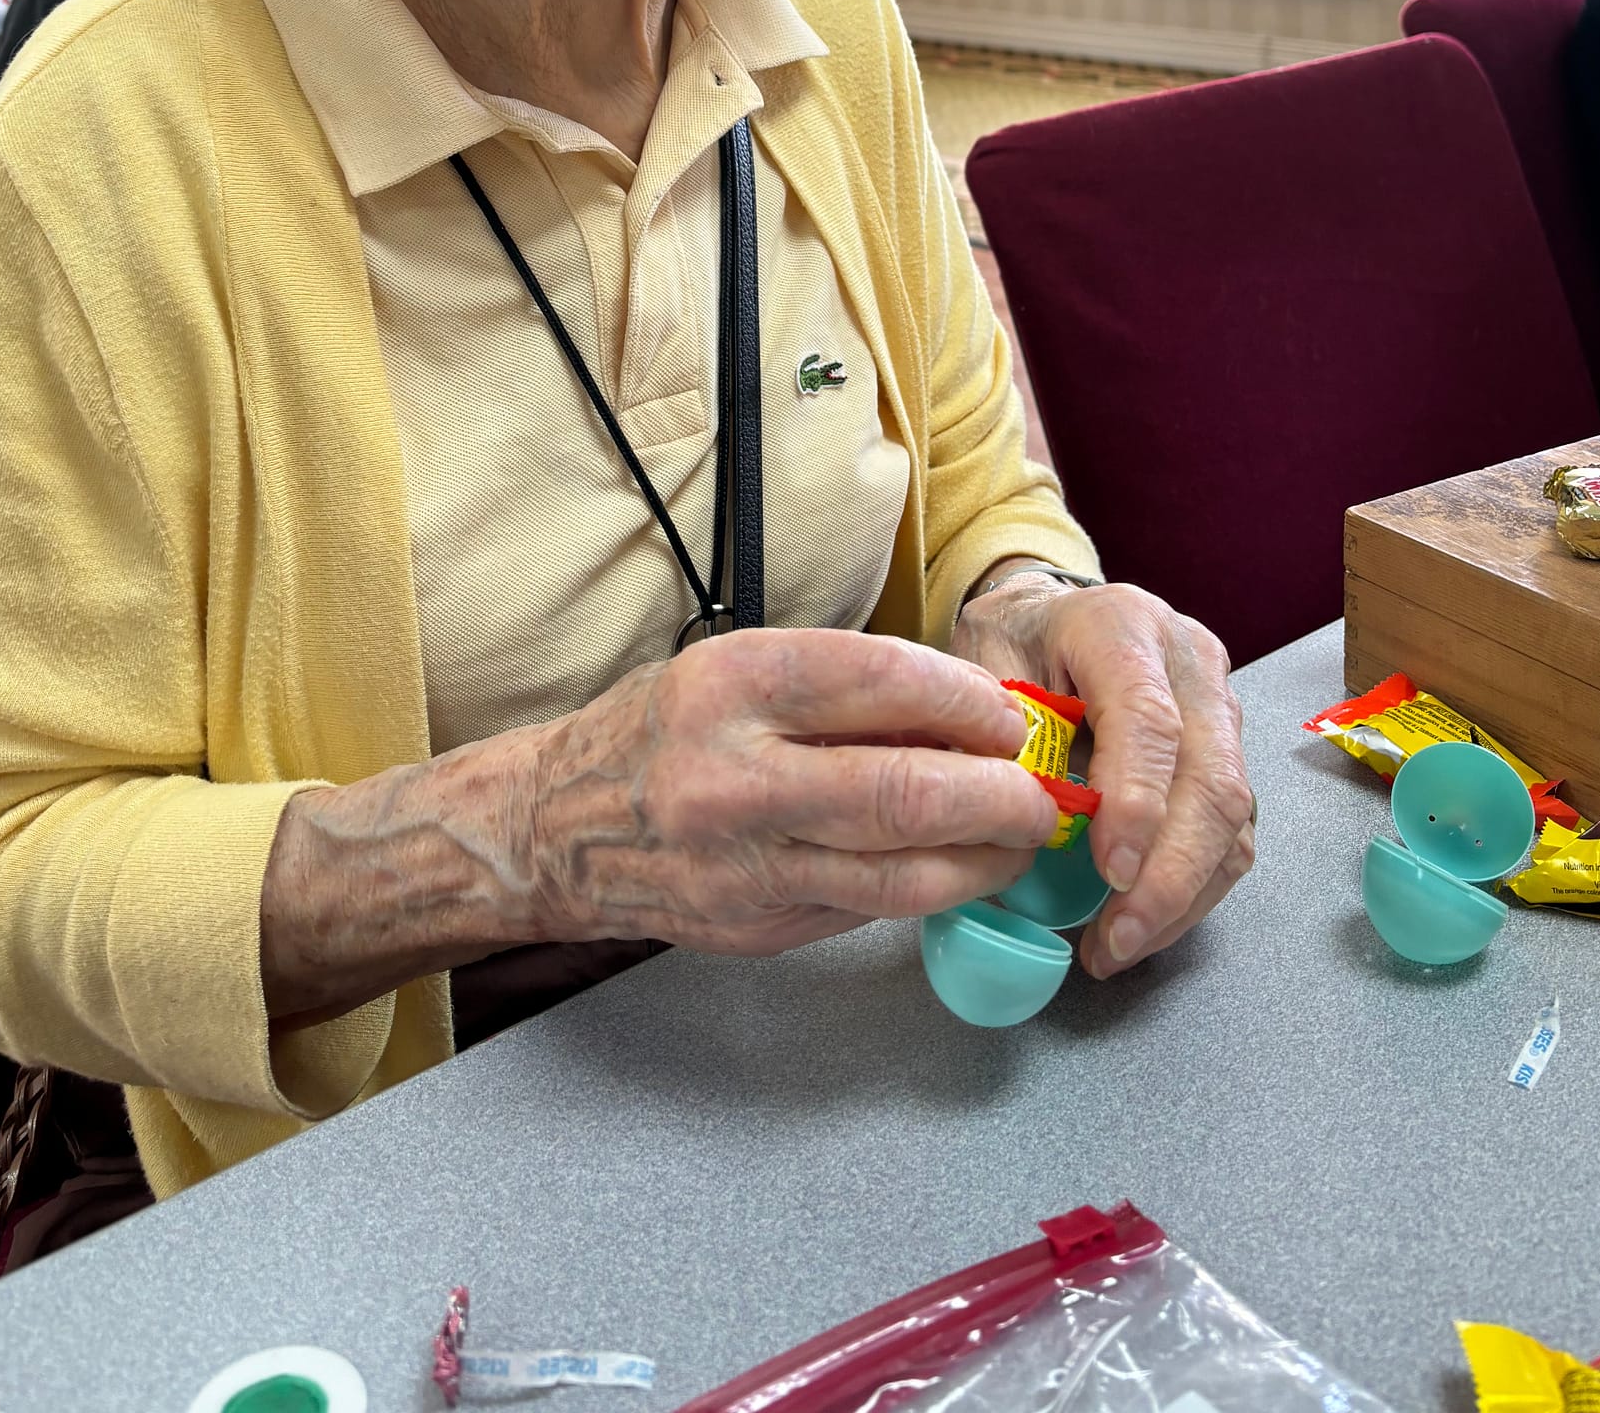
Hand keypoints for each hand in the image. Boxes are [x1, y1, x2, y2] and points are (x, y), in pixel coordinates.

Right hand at [521, 629, 1058, 952]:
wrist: (557, 825)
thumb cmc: (662, 731)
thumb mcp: (736, 671)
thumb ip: (842, 689)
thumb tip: (969, 711)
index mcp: (732, 685)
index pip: (881, 680)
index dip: (967, 700)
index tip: (1009, 716)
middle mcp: (734, 774)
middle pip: (904, 793)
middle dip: (999, 796)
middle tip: (1042, 792)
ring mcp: (744, 863)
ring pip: (901, 873)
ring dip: (985, 859)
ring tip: (1020, 839)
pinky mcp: (757, 927)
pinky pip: (868, 907)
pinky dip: (928, 886)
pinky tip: (958, 866)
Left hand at [951, 573, 1252, 980]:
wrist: (1049, 618)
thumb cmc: (1014, 643)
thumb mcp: (983, 666)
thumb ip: (996, 732)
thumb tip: (1014, 820)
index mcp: (1123, 627)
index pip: (1149, 719)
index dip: (1137, 802)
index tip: (1109, 873)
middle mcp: (1188, 660)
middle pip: (1210, 777)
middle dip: (1170, 873)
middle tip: (1118, 936)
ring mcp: (1220, 706)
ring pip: (1232, 814)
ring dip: (1184, 894)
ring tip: (1120, 946)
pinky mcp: (1230, 752)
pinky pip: (1232, 833)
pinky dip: (1194, 889)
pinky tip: (1145, 925)